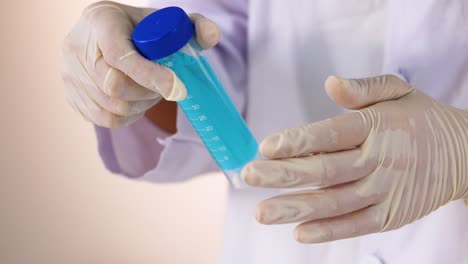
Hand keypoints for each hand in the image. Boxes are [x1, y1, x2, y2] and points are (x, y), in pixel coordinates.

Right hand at [61, 1, 219, 127]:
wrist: (107, 35)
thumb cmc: (141, 30)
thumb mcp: (167, 22)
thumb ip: (193, 26)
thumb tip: (211, 36)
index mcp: (100, 22)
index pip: (120, 56)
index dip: (150, 76)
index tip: (179, 88)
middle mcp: (76, 47)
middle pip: (114, 87)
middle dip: (148, 92)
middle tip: (167, 87)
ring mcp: (70, 74)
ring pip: (112, 108)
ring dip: (140, 106)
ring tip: (152, 91)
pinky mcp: (72, 96)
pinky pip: (105, 119)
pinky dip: (128, 116)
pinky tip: (137, 102)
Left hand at [241, 75, 467, 242]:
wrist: (465, 154)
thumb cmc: (419, 118)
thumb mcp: (398, 91)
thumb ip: (364, 88)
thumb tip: (331, 83)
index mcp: (376, 126)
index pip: (332, 134)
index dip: (298, 140)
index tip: (266, 146)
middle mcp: (379, 160)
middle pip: (326, 170)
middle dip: (284, 174)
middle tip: (249, 176)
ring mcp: (385, 191)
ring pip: (336, 202)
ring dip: (297, 208)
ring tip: (262, 213)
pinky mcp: (391, 215)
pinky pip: (357, 225)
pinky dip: (329, 230)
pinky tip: (299, 232)